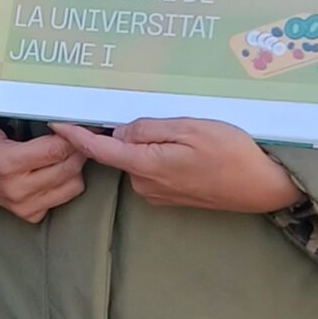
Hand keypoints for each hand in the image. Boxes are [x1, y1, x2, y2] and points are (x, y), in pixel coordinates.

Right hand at [0, 104, 85, 223]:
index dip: (69, 134)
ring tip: (67, 150)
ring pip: (73, 184)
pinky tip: (59, 167)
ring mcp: (26, 205)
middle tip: (76, 134)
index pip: (54, 151)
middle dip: (78, 148)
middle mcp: (17, 189)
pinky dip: (69, 181)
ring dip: (76, 165)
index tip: (72, 123)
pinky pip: (66, 196)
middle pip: (69, 167)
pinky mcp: (32, 214)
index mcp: (5, 164)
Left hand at [50, 117, 303, 213]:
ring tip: (193, 138)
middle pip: (123, 150)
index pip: (100, 149)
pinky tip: (193, 152)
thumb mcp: (190, 128)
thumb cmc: (231, 153)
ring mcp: (157, 194)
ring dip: (155, 144)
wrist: (262, 187)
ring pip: (140, 159)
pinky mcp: (170, 198)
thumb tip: (121, 131)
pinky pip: (154, 169)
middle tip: (174, 121)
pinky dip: (164, 156)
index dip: (76, 136)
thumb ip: (150, 129)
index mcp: (146, 165)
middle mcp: (145, 184)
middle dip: (136, 132)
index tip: (55, 123)